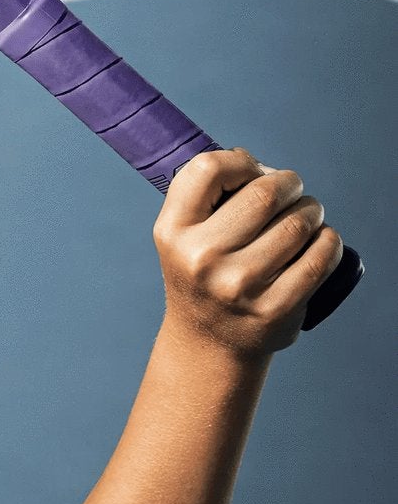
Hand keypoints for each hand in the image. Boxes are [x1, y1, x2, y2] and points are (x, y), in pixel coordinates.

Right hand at [154, 149, 342, 357]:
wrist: (208, 342)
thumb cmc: (203, 272)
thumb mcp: (183, 233)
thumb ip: (207, 193)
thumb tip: (261, 166)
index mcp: (173, 231)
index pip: (208, 168)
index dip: (241, 160)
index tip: (254, 171)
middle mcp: (202, 258)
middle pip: (265, 193)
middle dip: (289, 183)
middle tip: (292, 190)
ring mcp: (240, 287)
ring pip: (299, 223)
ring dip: (312, 210)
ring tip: (308, 215)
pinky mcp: (276, 310)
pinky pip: (320, 257)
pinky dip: (329, 240)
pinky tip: (322, 239)